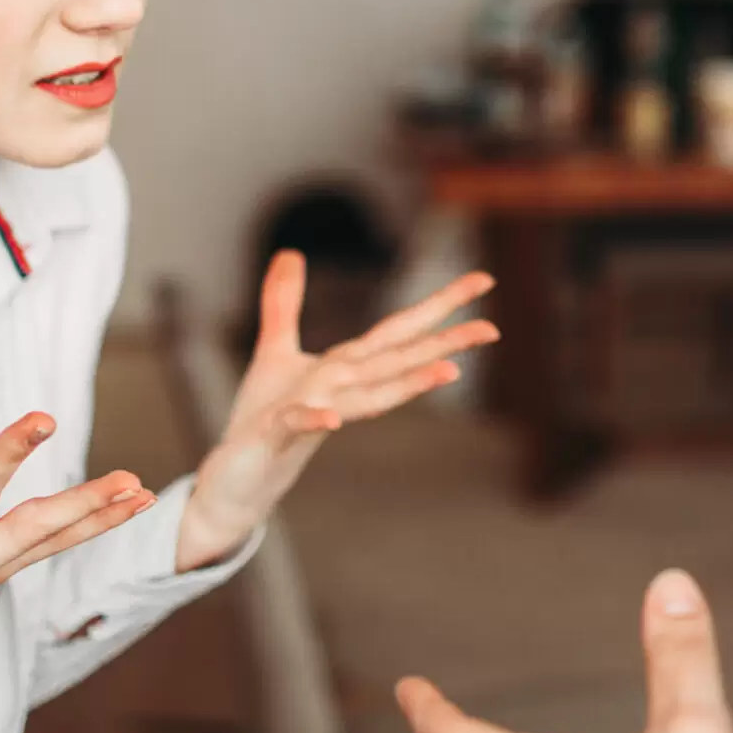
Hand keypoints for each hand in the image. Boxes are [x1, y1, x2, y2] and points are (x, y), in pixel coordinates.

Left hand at [175, 253, 497, 569]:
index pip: (400, 330)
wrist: (239, 480)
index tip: (484, 281)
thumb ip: (285, 301)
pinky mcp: (278, 434)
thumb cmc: (262, 419)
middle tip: (494, 330)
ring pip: (370, 396)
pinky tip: (333, 419)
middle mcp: (343, 390)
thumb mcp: (274, 349)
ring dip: (409, 384)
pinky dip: (317, 418)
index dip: (441, 303)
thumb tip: (290, 252)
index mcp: (347, 367)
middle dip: (446, 343)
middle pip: (399, 360)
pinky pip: (298, 423)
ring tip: (451, 370)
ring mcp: (317, 413)